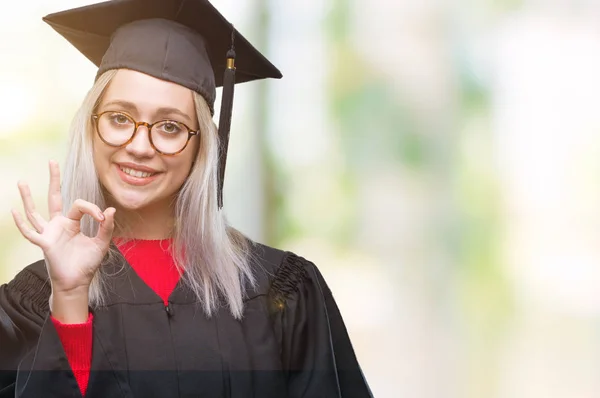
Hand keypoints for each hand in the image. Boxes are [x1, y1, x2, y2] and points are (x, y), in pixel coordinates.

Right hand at [11, 160, 115, 294]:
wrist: (78, 282)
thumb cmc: (87, 263)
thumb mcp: (102, 243)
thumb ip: (106, 227)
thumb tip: (111, 210)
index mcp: (73, 223)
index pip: (80, 205)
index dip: (92, 209)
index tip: (102, 218)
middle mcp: (59, 225)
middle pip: (55, 198)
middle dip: (54, 180)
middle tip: (52, 161)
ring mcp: (49, 233)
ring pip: (36, 212)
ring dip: (28, 197)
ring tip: (22, 182)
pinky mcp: (44, 243)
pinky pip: (30, 232)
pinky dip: (21, 223)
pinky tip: (13, 211)